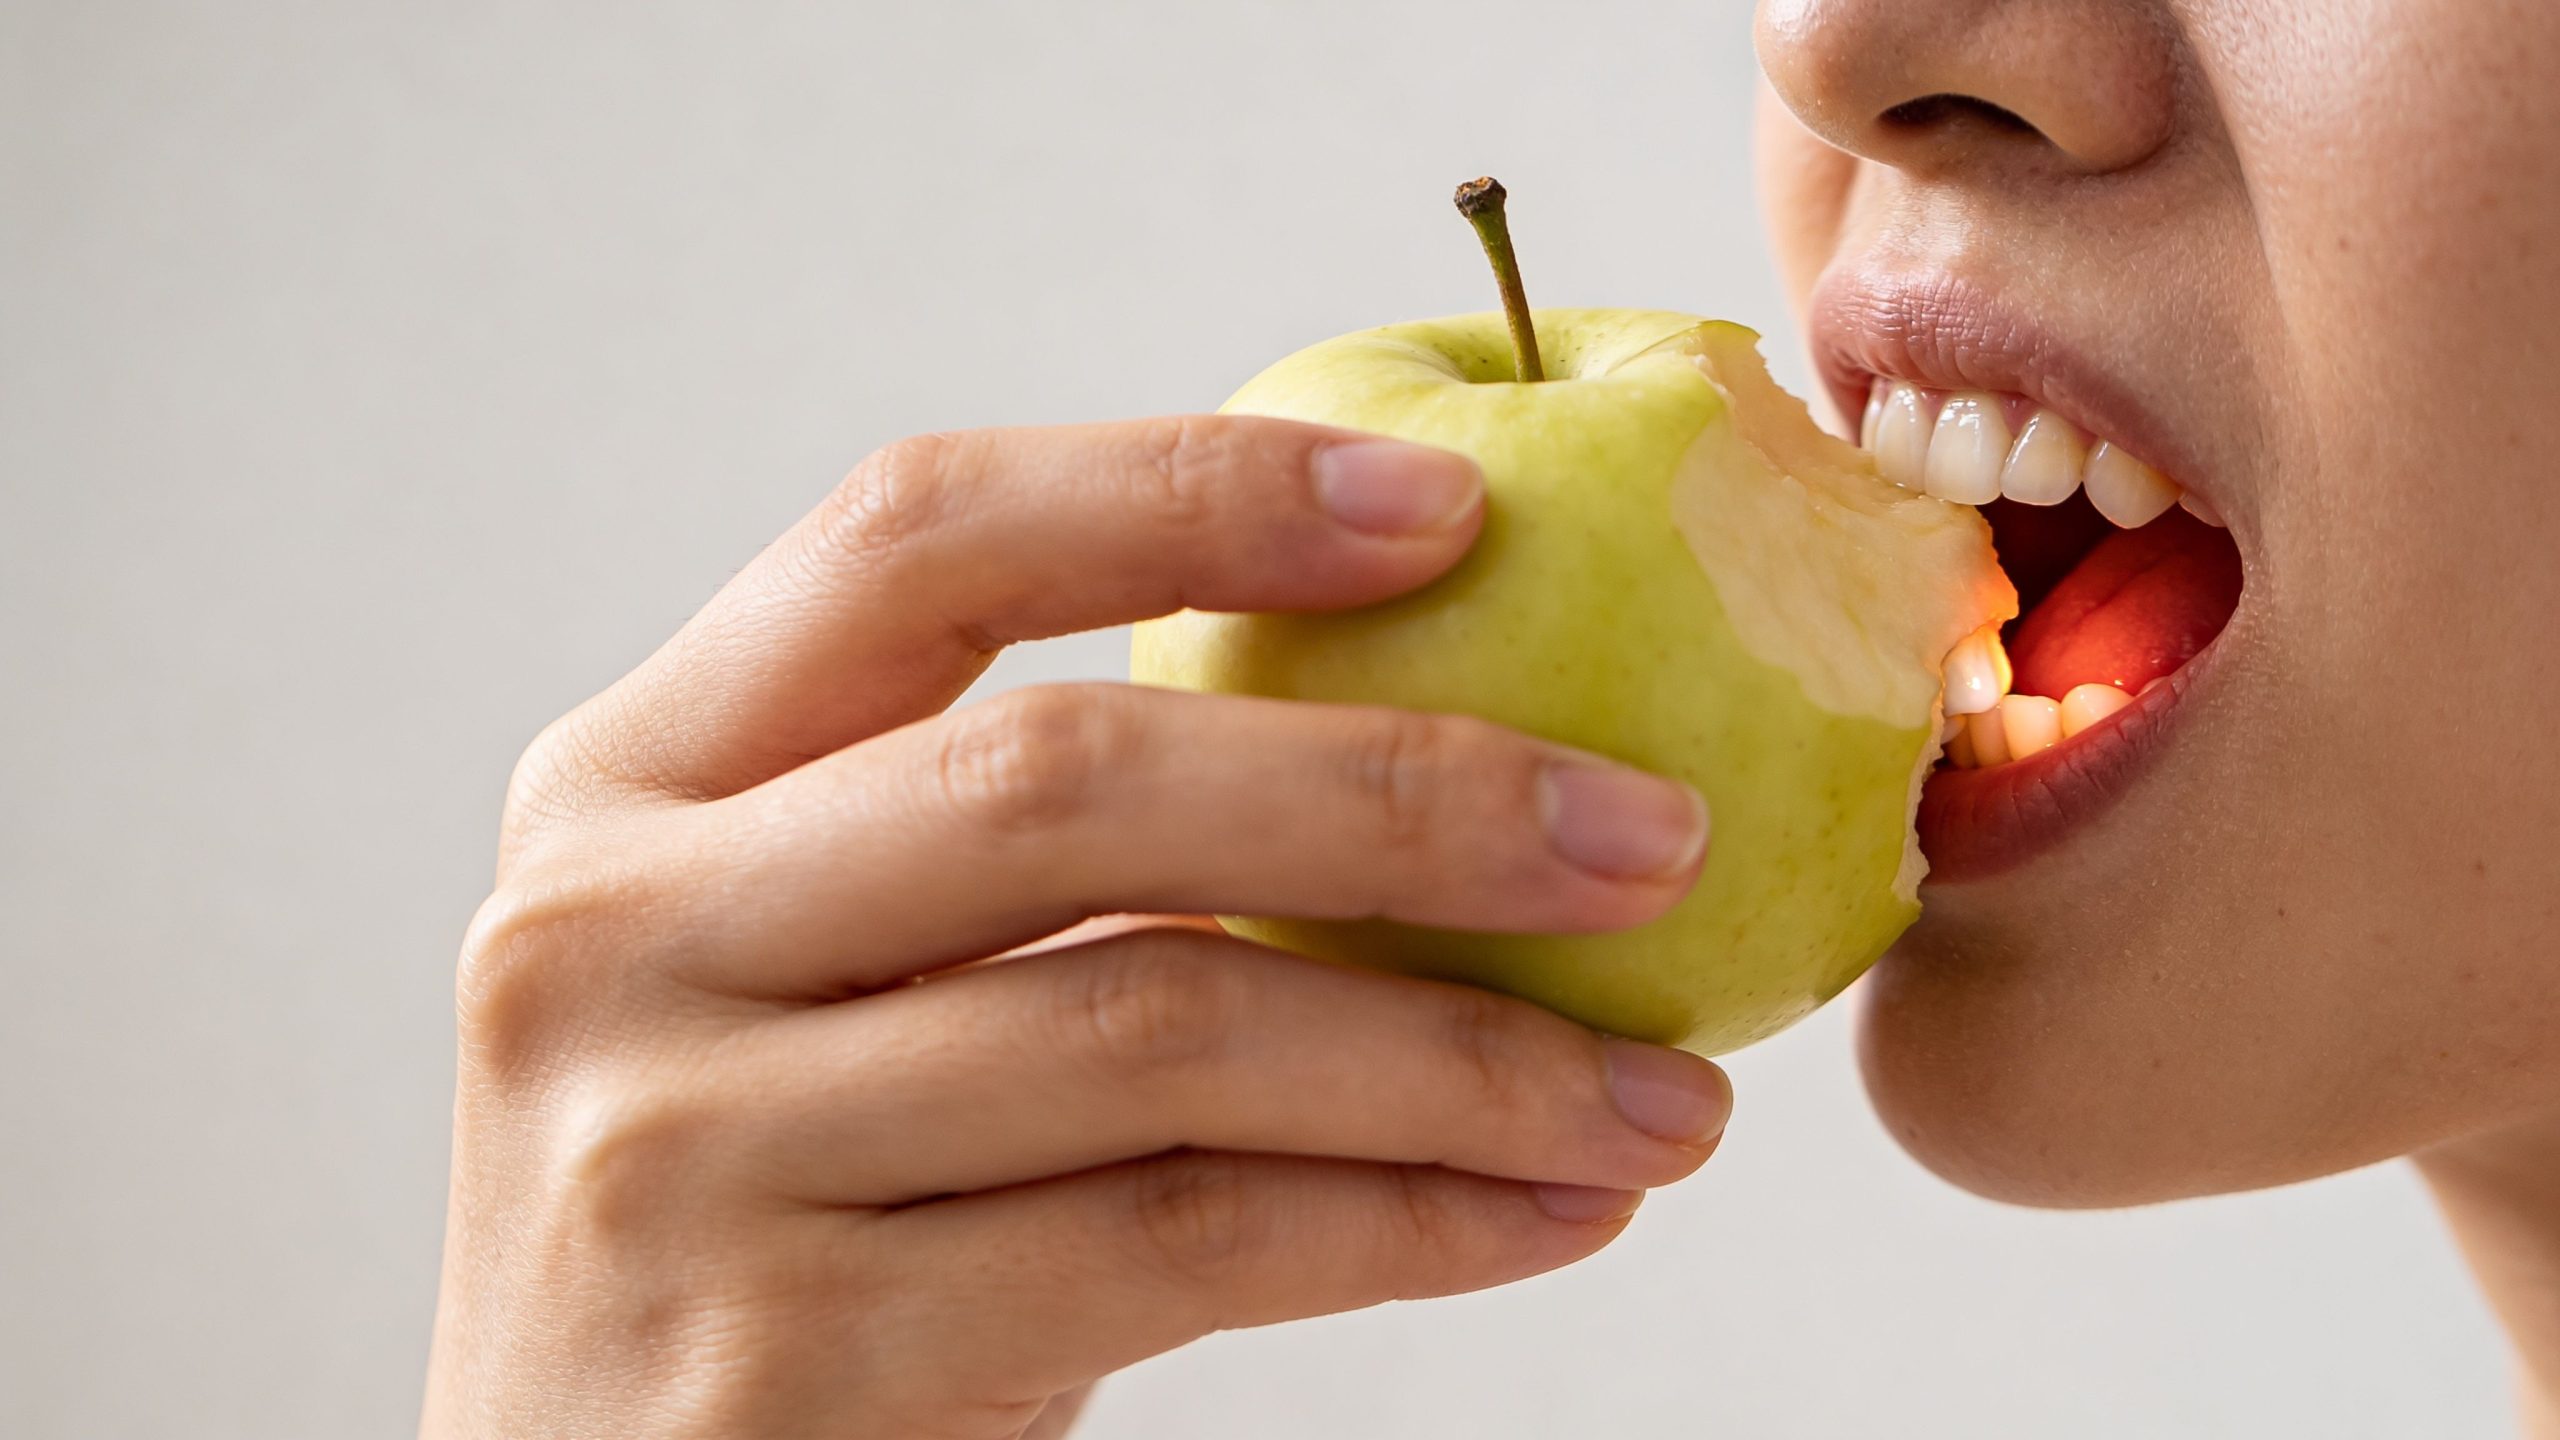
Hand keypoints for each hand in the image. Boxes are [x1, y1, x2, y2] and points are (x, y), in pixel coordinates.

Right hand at [420, 417, 1730, 1438]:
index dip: (1189, 491)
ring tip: (1667, 1092)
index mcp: (624, 785)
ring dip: (1465, 1051)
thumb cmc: (770, 1222)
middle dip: (1399, 792)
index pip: (915, 542)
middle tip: (1652, 831)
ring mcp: (674, 1153)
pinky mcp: (786, 1359)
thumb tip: (1425, 715)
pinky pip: (1181, 1242)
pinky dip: (1406, 1218)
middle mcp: (604, 939)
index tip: (1455, 501)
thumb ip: (1010, 848)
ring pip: (1158, 1023)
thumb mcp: (816, 982)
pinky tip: (1549, 1207)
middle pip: (1057, 780)